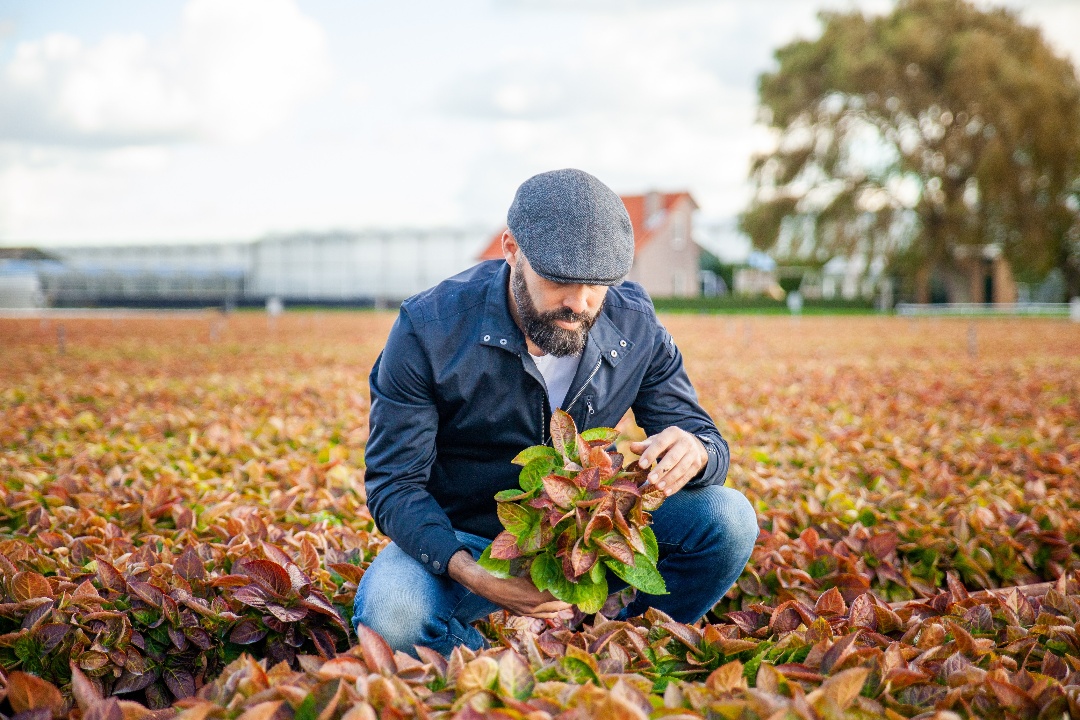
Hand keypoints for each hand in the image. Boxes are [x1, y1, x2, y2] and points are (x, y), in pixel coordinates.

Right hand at [448, 550, 571, 617]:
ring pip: (552, 614)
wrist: (484, 584)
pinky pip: (541, 616)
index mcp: (537, 597)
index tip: (580, 583)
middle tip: (574, 587)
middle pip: (561, 607)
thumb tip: (557, 558)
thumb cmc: (504, 572)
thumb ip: (540, 567)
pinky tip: (548, 600)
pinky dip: (548, 610)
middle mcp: (534, 608)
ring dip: (559, 605)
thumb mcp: (524, 566)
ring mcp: (528, 613)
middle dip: (569, 598)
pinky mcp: (521, 614)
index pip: (562, 596)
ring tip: (564, 594)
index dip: (572, 589)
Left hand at [628, 427, 707, 496]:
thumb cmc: (668, 443)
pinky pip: (686, 477)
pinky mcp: (696, 465)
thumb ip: (644, 446)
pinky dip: (676, 486)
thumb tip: (631, 447)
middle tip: (650, 480)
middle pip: (673, 457)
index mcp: (673, 433)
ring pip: (681, 468)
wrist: (691, 444)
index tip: (641, 465)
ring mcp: (693, 454)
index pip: (661, 443)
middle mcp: (685, 442)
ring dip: (669, 479)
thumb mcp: (657, 441)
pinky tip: (667, 492)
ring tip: (658, 487)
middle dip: (661, 469)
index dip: (651, 454)